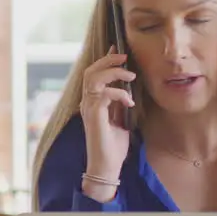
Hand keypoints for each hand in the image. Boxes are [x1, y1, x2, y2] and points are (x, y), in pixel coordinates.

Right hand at [78, 52, 135, 200]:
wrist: (106, 166)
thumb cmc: (113, 146)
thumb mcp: (120, 119)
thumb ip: (119, 103)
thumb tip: (126, 88)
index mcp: (92, 102)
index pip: (94, 74)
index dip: (105, 59)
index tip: (118, 49)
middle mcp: (86, 103)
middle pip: (91, 71)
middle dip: (108, 60)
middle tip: (125, 57)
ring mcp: (88, 109)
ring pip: (93, 78)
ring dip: (113, 72)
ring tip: (130, 76)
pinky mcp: (94, 116)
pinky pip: (103, 94)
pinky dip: (119, 93)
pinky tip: (129, 101)